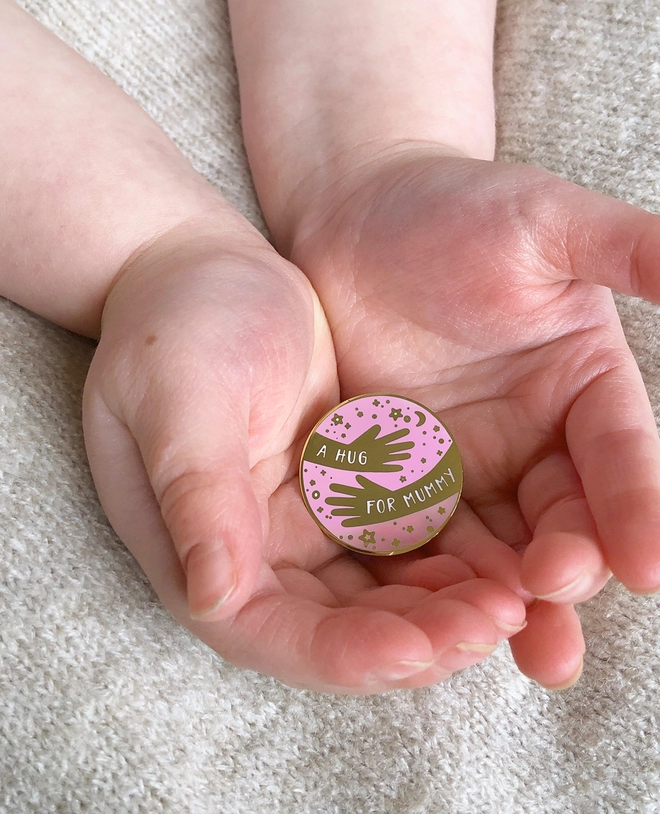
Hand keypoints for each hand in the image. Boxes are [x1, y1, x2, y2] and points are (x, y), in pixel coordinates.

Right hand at [82, 217, 525, 692]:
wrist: (208, 275)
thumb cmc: (176, 329)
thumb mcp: (180, 401)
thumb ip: (196, 493)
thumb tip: (209, 597)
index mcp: (201, 551)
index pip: (271, 633)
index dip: (345, 654)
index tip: (419, 649)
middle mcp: (257, 556)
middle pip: (340, 630)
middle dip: (417, 640)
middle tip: (495, 624)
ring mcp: (306, 526)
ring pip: (382, 594)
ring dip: (444, 607)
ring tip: (513, 600)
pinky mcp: (346, 492)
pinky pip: (405, 540)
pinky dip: (450, 556)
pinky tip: (502, 553)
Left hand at [285, 148, 659, 687]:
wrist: (355, 215)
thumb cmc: (453, 207)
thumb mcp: (549, 223)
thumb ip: (636, 252)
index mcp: (584, 386)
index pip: (621, 457)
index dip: (638, 507)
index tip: (651, 564)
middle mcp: (533, 439)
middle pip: (565, 518)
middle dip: (569, 565)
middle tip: (556, 596)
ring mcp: (464, 466)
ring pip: (499, 546)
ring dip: (511, 597)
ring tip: (519, 644)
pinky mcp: (399, 478)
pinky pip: (419, 537)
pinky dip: (431, 578)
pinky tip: (432, 615)